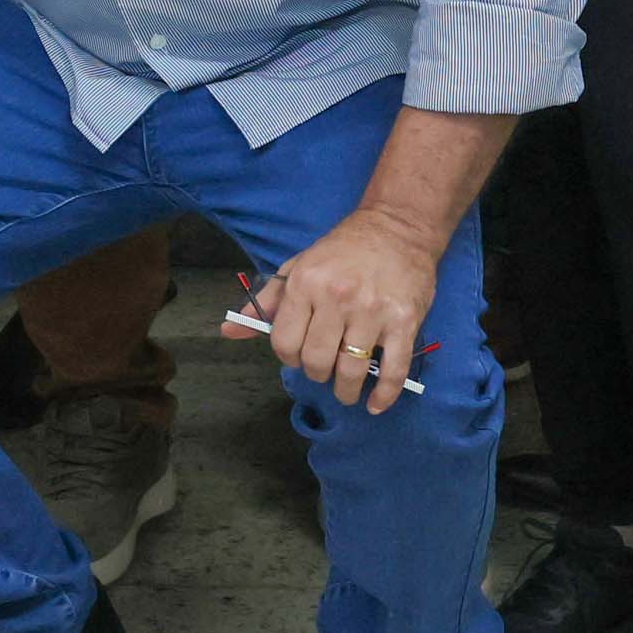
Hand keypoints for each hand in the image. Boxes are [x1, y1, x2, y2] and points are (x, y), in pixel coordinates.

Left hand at [249, 207, 445, 416]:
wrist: (397, 228)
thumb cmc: (342, 250)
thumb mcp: (298, 266)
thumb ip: (266, 301)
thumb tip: (228, 332)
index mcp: (305, 283)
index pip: (284, 342)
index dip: (288, 356)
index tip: (298, 355)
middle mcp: (337, 298)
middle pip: (316, 361)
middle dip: (316, 373)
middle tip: (323, 369)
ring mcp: (373, 312)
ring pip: (350, 370)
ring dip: (345, 390)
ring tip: (346, 390)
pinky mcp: (404, 322)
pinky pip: (393, 370)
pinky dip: (384, 395)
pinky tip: (375, 404)